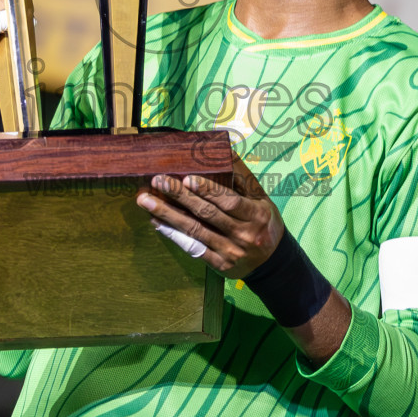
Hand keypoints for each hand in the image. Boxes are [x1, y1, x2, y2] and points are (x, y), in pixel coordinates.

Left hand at [137, 156, 283, 277]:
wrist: (272, 262)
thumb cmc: (264, 223)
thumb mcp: (261, 199)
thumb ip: (243, 178)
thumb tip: (225, 152)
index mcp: (255, 215)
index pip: (229, 201)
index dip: (208, 190)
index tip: (187, 178)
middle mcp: (243, 235)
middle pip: (207, 214)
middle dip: (180, 197)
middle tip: (158, 182)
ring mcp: (230, 252)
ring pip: (194, 231)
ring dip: (167, 215)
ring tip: (146, 201)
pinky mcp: (219, 264)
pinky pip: (192, 248)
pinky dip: (172, 234)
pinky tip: (156, 222)